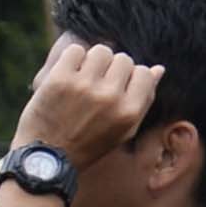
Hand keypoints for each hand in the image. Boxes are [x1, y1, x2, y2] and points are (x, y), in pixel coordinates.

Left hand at [9, 34, 159, 173]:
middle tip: (97, 84)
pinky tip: (68, 74)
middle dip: (111, 69)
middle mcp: (109, 97)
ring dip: (93, 60)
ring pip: (101, 51)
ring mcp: (84, 86)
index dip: (130, 77)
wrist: (46, 156)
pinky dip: (72, 58)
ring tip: (83, 77)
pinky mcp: (59, 79)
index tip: (116, 87)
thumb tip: (159, 69)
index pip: (144, 72)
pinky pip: (75, 50)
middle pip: (123, 59)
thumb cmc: (88, 143)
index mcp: (129, 111)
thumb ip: (143, 100)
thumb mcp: (124, 129)